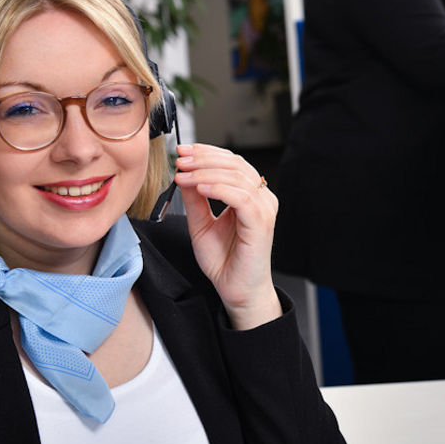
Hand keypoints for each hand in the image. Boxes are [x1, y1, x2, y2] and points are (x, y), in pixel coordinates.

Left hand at [173, 144, 281, 329]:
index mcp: (250, 196)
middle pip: (236, 164)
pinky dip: (218, 189)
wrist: (237, 291)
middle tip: (180, 159)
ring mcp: (263, 209)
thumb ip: (194, 200)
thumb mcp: (201, 224)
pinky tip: (199, 188)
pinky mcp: (261, 223)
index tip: (182, 152)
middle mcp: (261, 199)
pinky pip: (240, 197)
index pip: (232, 162)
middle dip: (204, 158)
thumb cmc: (225, 262)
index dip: (207, 153)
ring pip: (237, 177)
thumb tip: (183, 173)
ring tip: (184, 174)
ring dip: (206, 172)